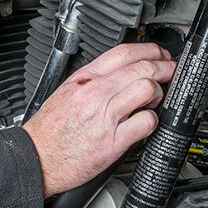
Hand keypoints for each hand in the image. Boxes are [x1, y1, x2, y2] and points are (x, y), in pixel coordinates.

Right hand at [21, 43, 175, 196]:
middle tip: (172, 72)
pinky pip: (146, 122)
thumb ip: (93, 80)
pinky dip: (152, 121)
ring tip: (155, 100)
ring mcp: (105, 117)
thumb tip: (119, 73)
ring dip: (159, 93)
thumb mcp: (66, 92)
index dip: (150, 50)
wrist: (36, 158)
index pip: (124, 52)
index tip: (159, 54)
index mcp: (85, 79)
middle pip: (142, 68)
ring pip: (148, 89)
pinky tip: (146, 122)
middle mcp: (96, 94)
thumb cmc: (49, 130)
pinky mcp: (113, 142)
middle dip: (165, 68)